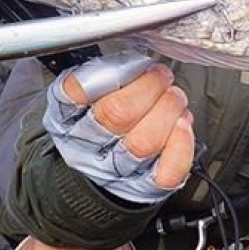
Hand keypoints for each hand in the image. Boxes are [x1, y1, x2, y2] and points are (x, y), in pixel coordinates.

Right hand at [42, 51, 195, 203]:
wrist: (99, 176)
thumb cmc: (100, 127)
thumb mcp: (88, 97)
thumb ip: (108, 76)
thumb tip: (139, 62)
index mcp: (65, 118)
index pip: (77, 91)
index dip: (114, 71)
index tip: (135, 64)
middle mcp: (86, 146)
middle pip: (117, 114)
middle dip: (150, 87)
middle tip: (162, 77)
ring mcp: (115, 170)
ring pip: (144, 141)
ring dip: (169, 111)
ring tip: (175, 98)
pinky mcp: (145, 187)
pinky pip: (167, 171)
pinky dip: (181, 145)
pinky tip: (183, 126)